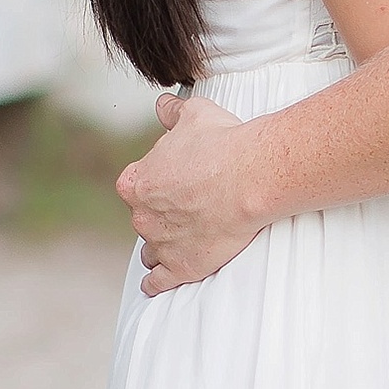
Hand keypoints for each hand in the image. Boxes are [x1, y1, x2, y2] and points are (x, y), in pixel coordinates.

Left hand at [115, 91, 264, 291]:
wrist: (253, 176)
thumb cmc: (224, 143)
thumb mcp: (194, 115)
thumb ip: (172, 113)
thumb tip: (162, 106)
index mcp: (136, 182)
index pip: (136, 185)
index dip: (156, 183)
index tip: (176, 182)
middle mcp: (141, 216)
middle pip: (145, 218)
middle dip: (161, 215)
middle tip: (189, 207)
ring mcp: (160, 245)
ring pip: (150, 251)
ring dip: (162, 245)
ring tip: (183, 240)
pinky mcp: (181, 268)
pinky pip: (157, 282)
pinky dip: (157, 281)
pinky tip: (159, 281)